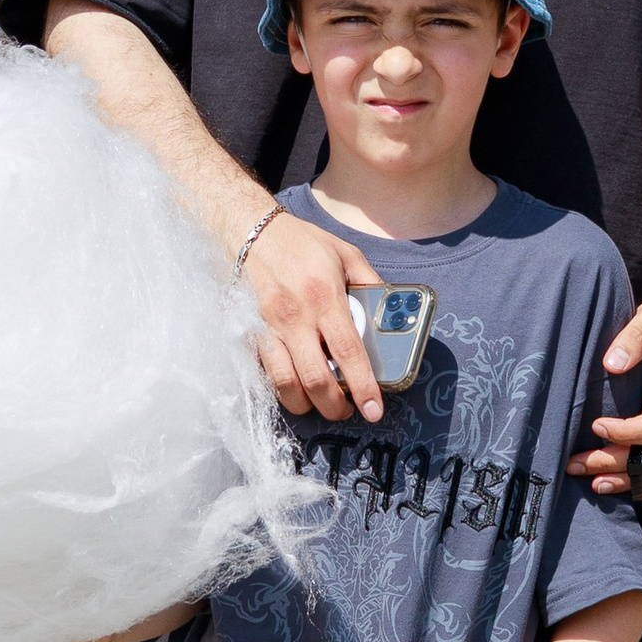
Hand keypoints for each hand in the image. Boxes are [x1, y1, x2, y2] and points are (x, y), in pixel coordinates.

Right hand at [241, 206, 387, 423]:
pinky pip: (266, 372)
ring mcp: (269, 328)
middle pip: (316, 379)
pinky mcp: (250, 332)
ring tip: (321, 403)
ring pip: (286, 384)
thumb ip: (370, 283)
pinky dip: (282, 387)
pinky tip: (295, 387)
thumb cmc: (301, 243)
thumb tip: (391, 310)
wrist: (251, 231)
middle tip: (347, 410)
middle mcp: (296, 317)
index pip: (348, 352)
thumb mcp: (345, 254)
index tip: (374, 410)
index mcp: (324, 297)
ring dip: (306, 405)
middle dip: (335, 406)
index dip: (363, 386)